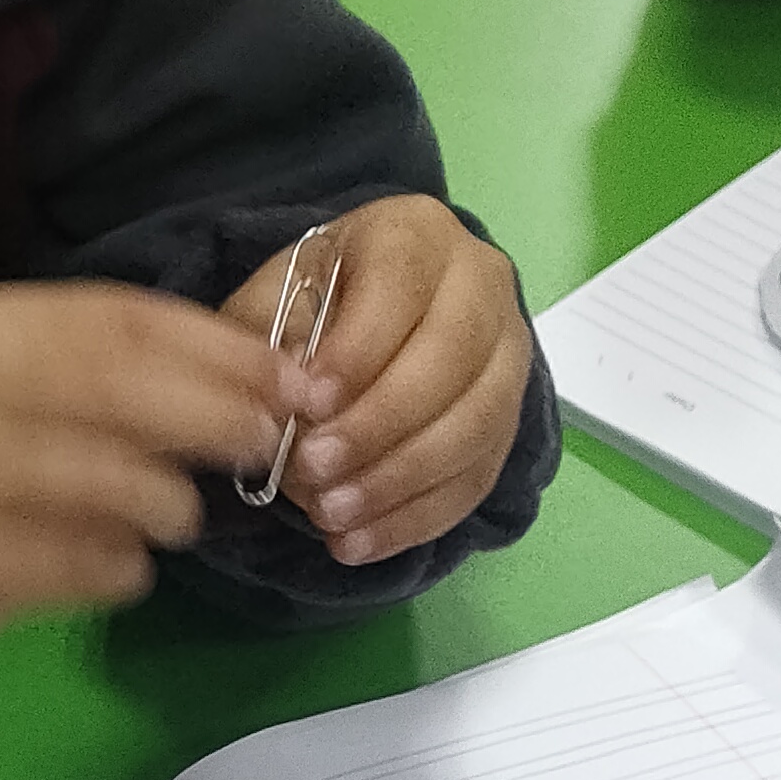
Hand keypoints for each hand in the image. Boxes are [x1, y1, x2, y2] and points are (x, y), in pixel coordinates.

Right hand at [0, 277, 296, 657]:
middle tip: (265, 447)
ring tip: (176, 517)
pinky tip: (122, 563)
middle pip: (133, 394)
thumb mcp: (18, 375)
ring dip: (173, 506)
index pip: (132, 321)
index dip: (226, 351)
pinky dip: (124, 567)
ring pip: (119, 485)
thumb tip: (258, 372)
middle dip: (219, 421)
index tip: (296, 380)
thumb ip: (117, 364)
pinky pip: (87, 564)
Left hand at [258, 197, 535, 567]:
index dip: (358, 350)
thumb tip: (284, 406)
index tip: (307, 403)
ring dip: (399, 482)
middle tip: (312, 472)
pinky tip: (359, 544)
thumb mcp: (279, 294)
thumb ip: (272, 338)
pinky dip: (416, 519)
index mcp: (418, 235)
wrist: (378, 309)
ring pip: (475, 425)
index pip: (401, 286)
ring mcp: (508, 355)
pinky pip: (477, 478)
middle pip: (451, 359)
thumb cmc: (321, 297)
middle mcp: (482, 285)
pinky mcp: (508, 421)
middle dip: (378, 426)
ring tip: (331, 517)